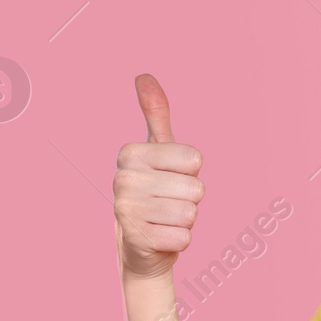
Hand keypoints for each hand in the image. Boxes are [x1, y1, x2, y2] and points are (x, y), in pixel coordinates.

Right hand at [113, 74, 205, 281]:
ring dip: (185, 221)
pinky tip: (161, 237)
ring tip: (165, 219)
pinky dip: (180, 241)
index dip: (190, 172)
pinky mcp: (137, 239)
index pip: (194, 158)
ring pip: (191, 213)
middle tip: (169, 203)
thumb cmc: (155, 191)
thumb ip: (156, 115)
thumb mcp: (157, 151)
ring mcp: (126, 210)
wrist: (140, 245)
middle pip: (197, 188)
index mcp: (130, 153)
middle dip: (190, 200)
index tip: (170, 178)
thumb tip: (143, 76)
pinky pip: (185, 238)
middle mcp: (123, 178)